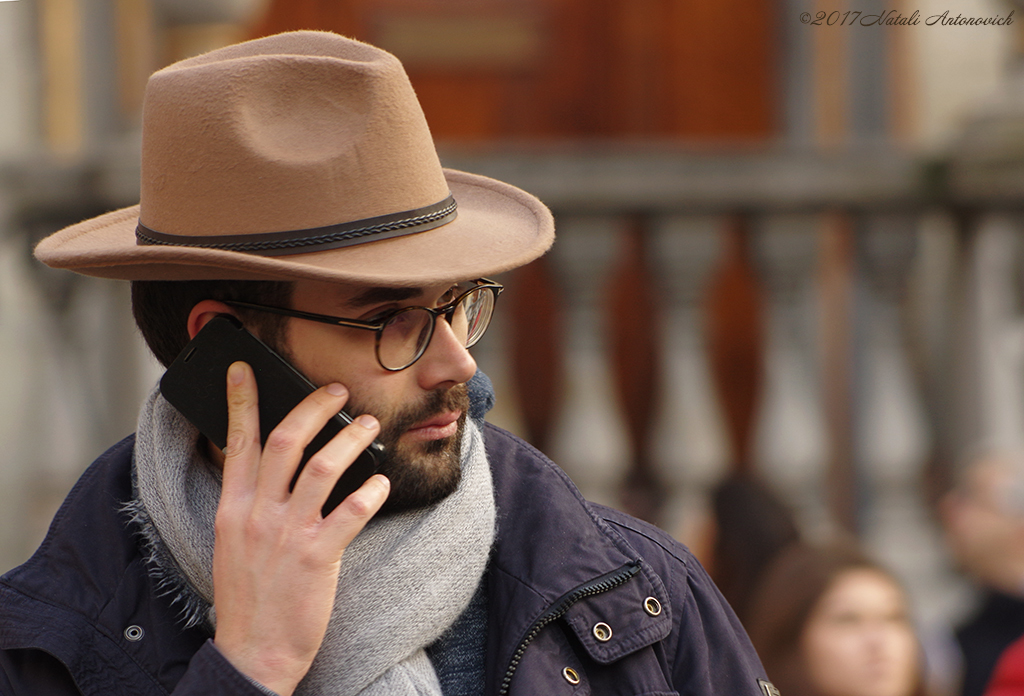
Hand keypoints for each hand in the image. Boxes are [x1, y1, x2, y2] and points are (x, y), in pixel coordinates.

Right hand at [211, 361, 389, 695]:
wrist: (253, 653)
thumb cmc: (249, 597)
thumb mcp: (233, 543)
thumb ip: (250, 504)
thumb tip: (275, 468)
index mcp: (232, 508)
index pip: (236, 441)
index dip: (242, 400)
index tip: (246, 368)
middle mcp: (257, 513)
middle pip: (284, 441)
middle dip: (313, 407)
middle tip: (338, 391)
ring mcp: (286, 534)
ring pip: (323, 468)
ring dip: (351, 440)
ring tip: (370, 426)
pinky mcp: (316, 557)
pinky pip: (350, 512)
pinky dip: (370, 492)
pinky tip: (382, 483)